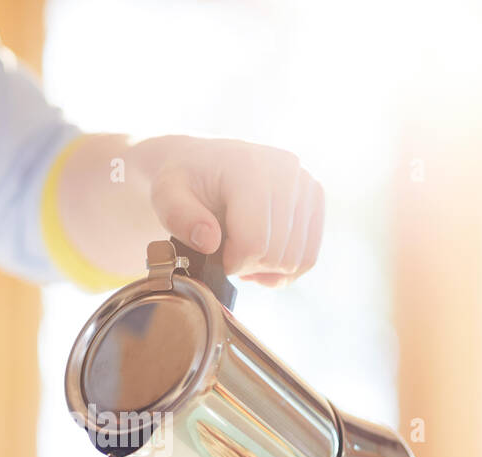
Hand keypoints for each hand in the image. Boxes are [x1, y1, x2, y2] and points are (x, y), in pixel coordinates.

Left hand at [133, 135, 324, 285]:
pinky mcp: (316, 197)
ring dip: (267, 270)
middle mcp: (287, 170)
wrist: (203, 162)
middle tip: (226, 256)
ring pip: (298, 259)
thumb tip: (209, 241)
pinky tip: (261, 258)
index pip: (255, 242)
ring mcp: (306, 183)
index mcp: (249, 167)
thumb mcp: (165, 196)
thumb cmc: (184, 181)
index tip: (214, 255)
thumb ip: (178, 217)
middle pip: (278, 254)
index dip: (232, 263)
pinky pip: (310, 255)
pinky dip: (285, 268)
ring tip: (242, 255)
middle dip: (249, 267)